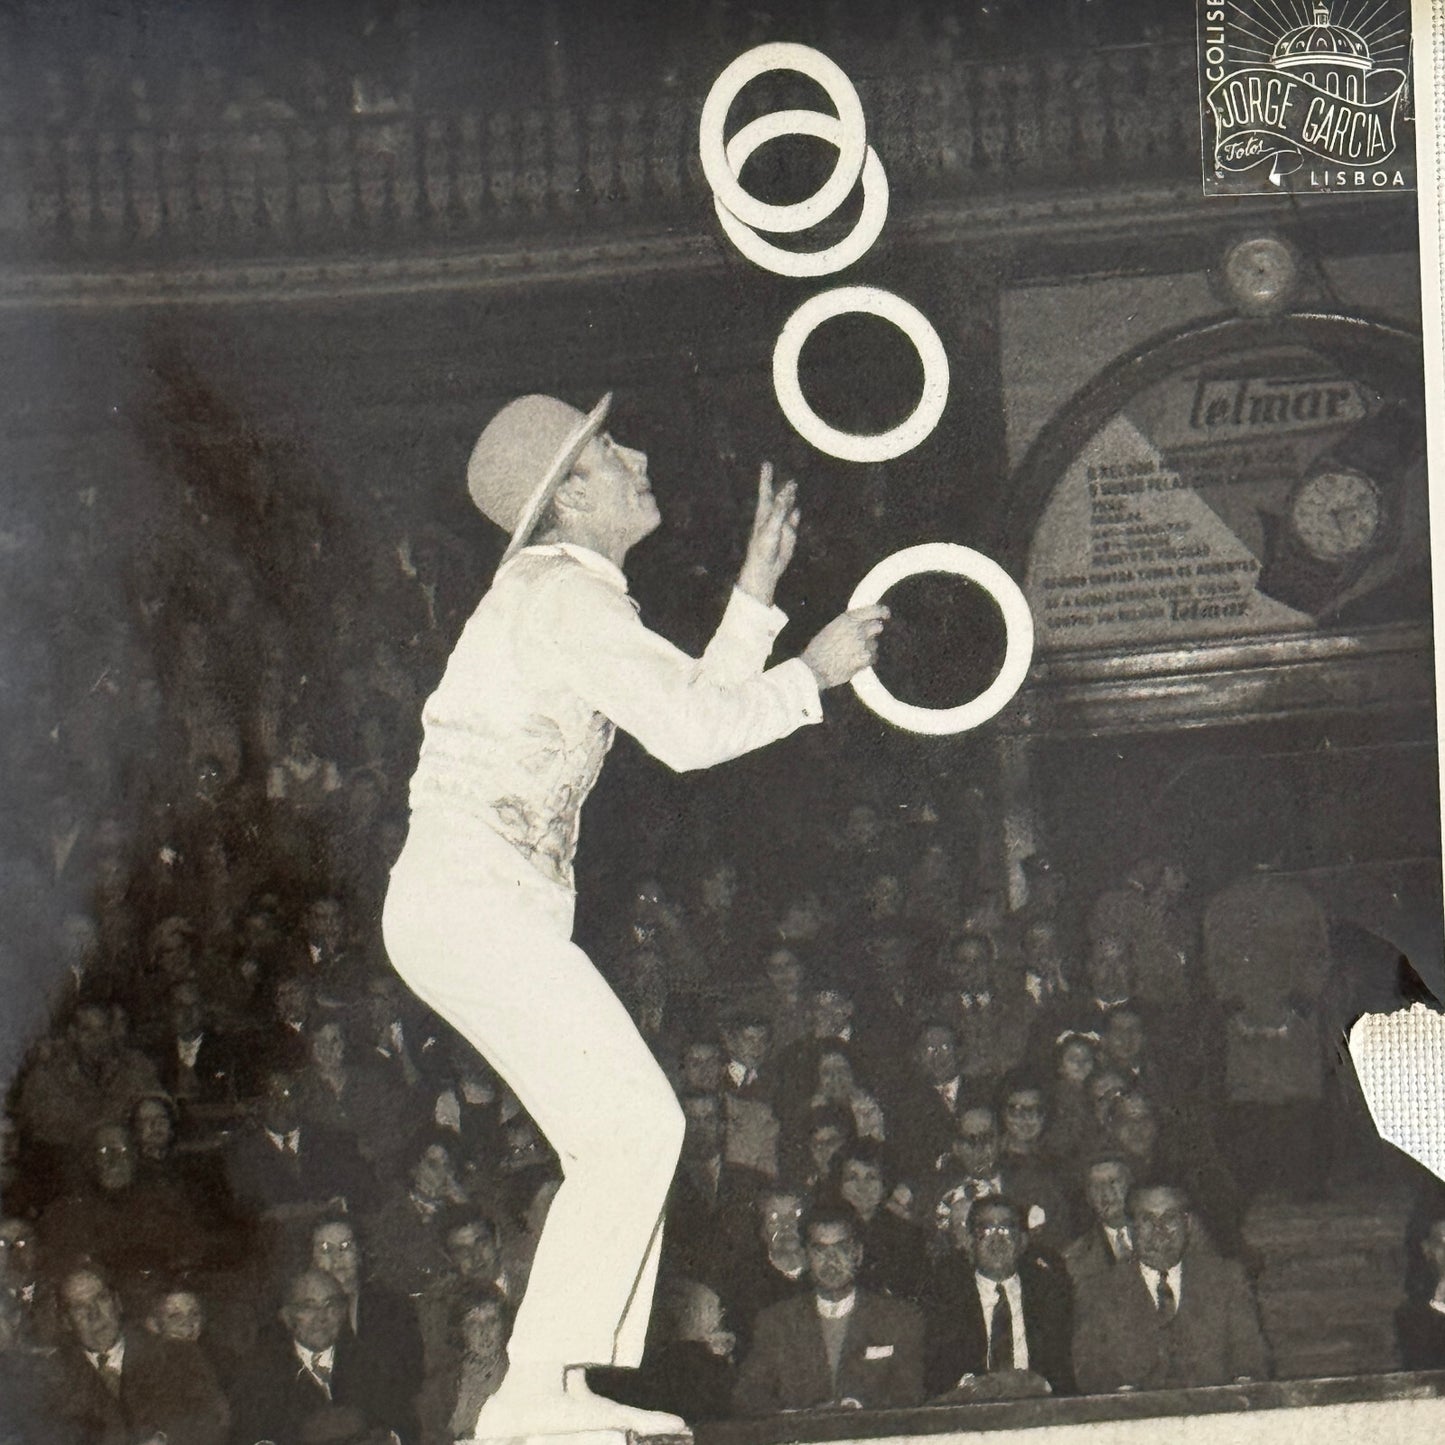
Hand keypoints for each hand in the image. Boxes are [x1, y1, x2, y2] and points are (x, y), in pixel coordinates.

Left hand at [736, 462, 798, 606]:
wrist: (767, 567)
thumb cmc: (764, 548)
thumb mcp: (771, 527)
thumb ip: (779, 510)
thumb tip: (786, 493)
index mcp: (764, 512)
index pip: (766, 490)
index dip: (766, 477)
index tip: (766, 464)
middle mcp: (772, 516)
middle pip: (779, 498)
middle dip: (784, 488)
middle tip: (790, 480)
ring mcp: (781, 524)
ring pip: (788, 508)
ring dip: (791, 498)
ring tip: (794, 487)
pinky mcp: (789, 534)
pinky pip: (793, 522)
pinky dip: (795, 516)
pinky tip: (796, 511)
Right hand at [801, 604, 889, 688]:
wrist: (814, 669)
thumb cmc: (817, 650)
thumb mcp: (830, 629)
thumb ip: (847, 625)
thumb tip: (861, 626)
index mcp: (847, 619)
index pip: (872, 610)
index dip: (882, 611)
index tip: (886, 615)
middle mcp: (857, 629)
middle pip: (877, 627)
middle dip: (873, 633)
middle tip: (864, 640)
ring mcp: (862, 644)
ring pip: (875, 645)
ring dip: (868, 649)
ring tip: (853, 656)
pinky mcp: (864, 659)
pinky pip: (873, 659)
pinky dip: (866, 661)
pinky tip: (854, 664)